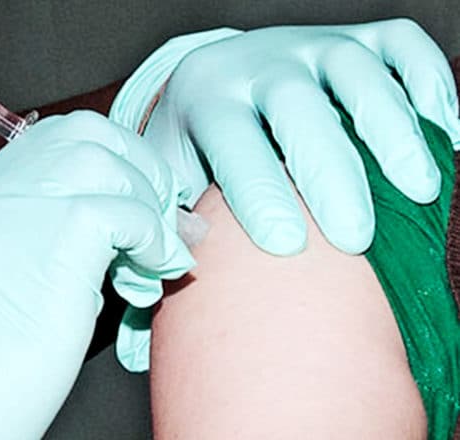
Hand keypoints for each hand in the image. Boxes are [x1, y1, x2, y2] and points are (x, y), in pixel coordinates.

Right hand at [0, 111, 193, 438]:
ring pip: (102, 156)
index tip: (132, 207)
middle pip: (79, 134)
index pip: (48, 145)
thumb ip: (35, 259)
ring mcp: (14, 215)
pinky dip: (152, 236)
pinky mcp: (48, 248)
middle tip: (157, 221)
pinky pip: (122, 210)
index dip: (104, 165)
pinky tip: (155, 272)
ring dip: (145, 199)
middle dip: (134, 166)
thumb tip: (106, 252)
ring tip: (158, 254)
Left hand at [144, 18, 459, 254]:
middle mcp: (260, 62)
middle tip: (353, 239)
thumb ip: (175, 215)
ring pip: (355, 72)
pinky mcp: (356, 36)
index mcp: (207, 97)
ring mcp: (311, 44)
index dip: (258, 192)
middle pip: (297, 107)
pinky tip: (444, 135)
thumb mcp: (169, 174)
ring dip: (392, 131)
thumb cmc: (195, 144)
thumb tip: (189, 261)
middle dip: (328, 173)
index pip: (232, 141)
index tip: (285, 246)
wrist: (214, 75)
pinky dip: (429, 82)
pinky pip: (400, 44)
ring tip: (419, 192)